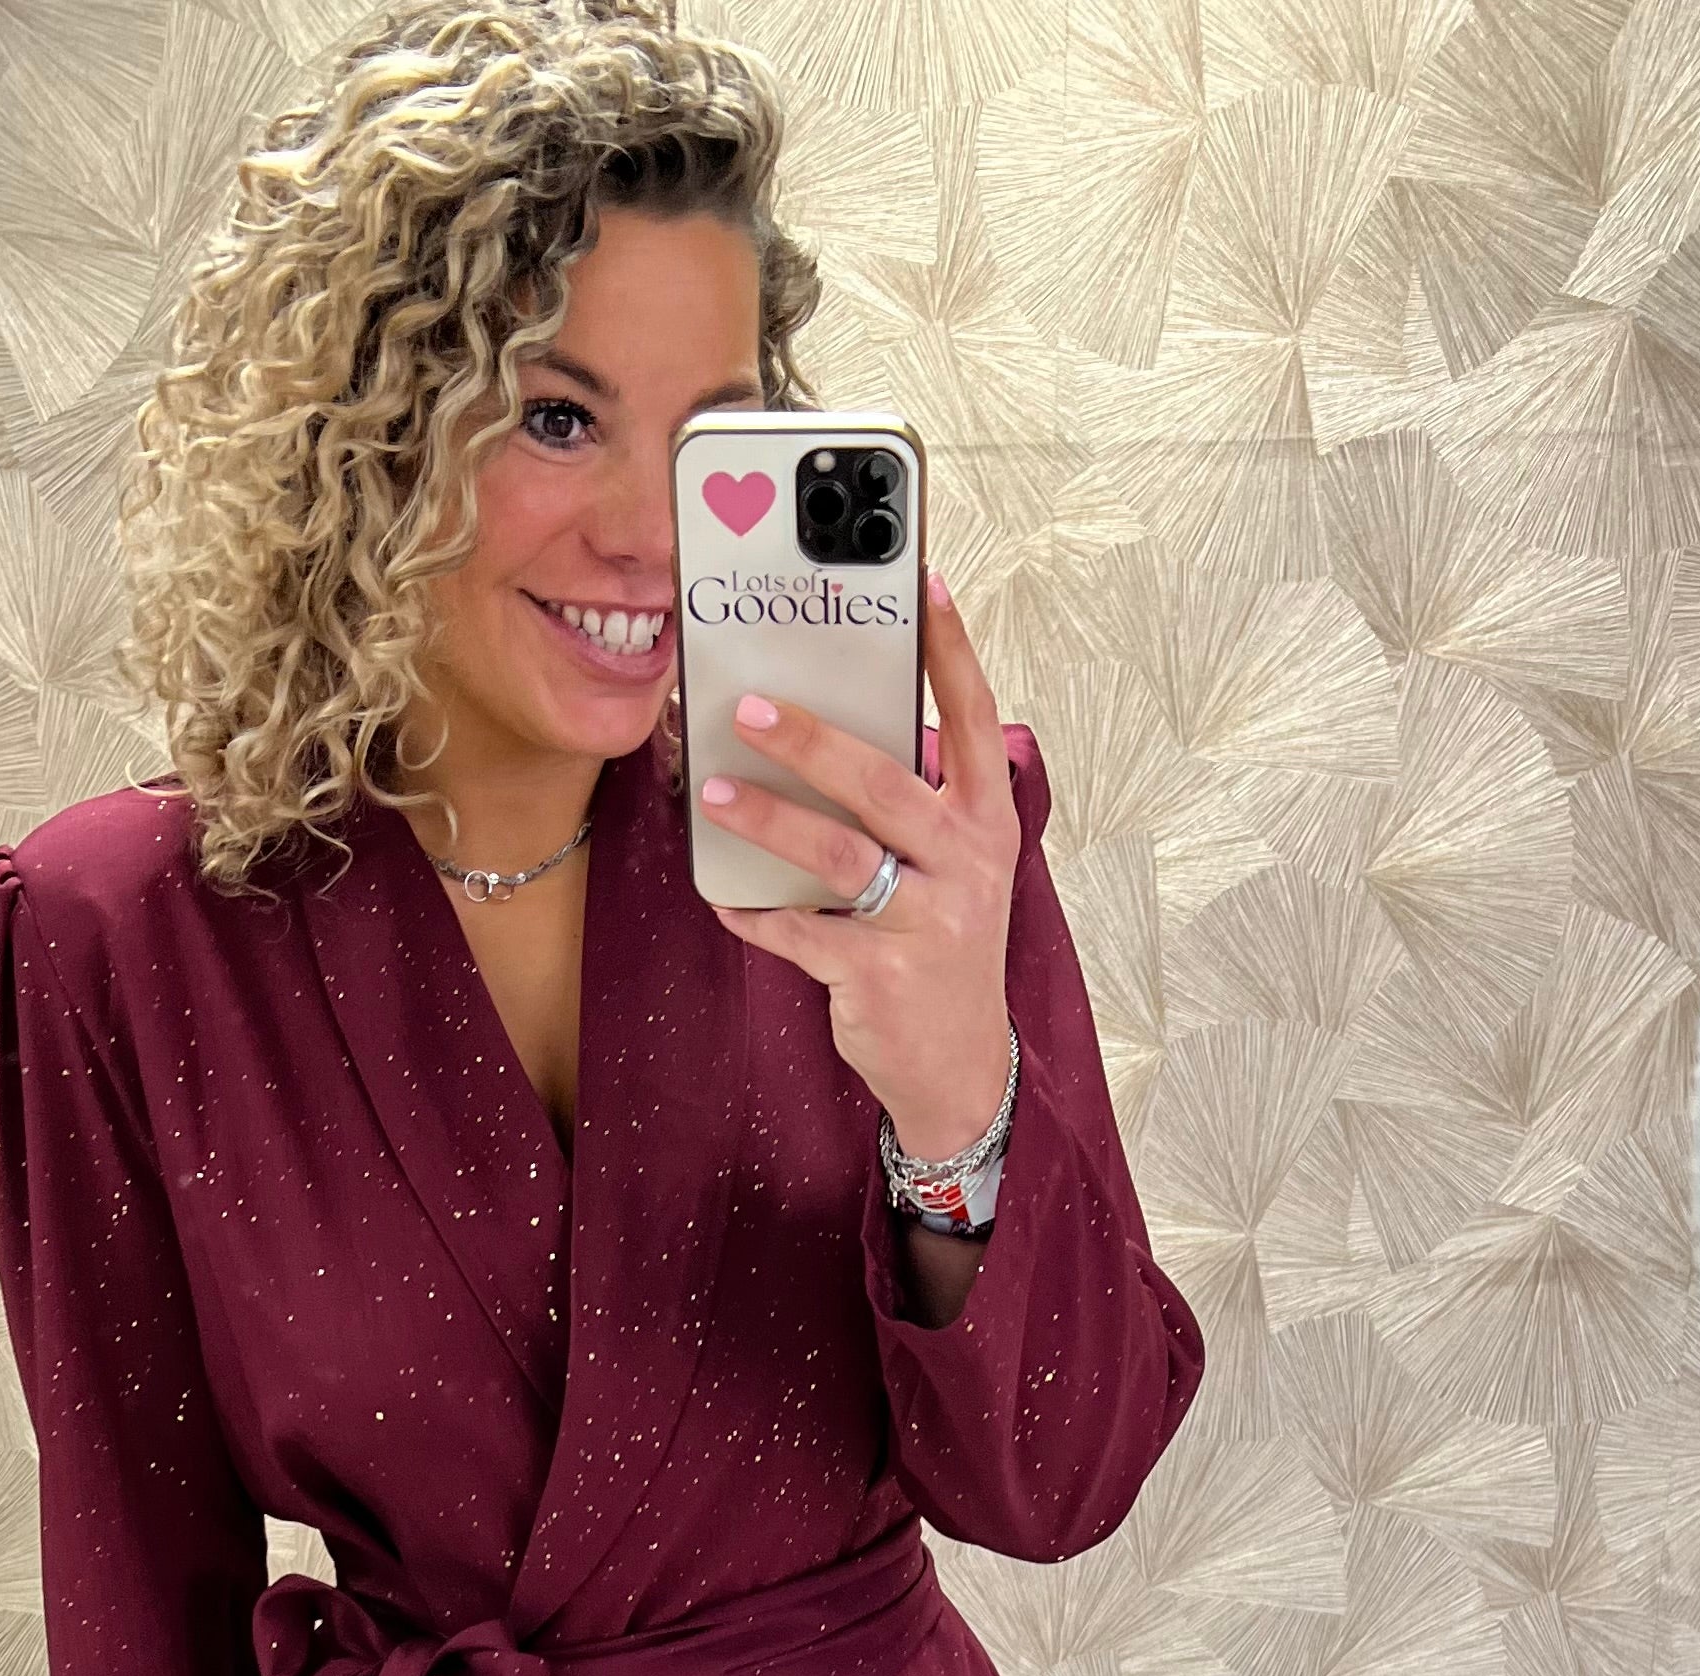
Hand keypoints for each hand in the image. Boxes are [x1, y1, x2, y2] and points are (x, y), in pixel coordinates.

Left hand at [699, 566, 1017, 1160]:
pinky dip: (756, 913)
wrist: (959, 1067)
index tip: (925, 583)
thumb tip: (828, 736)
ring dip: (768, 819)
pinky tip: (723, 895)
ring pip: (837, 856)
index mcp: (986, 823)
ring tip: (714, 792)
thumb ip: (913, 807)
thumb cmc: (941, 946)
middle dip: (811, 741)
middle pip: (883, 783)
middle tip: (750, 707)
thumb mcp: (952, 870)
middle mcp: (966, 864)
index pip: (973, 720)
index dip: (951, 650)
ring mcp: (926, 922)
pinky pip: (800, 933)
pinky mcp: (879, 976)